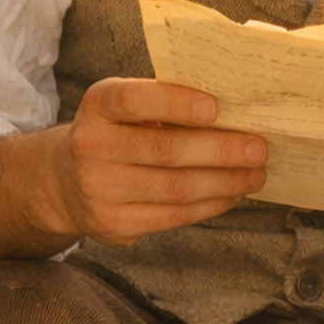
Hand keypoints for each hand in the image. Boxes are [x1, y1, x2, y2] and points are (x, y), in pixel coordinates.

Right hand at [41, 78, 268, 247]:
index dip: (175, 103)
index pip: (133, 100)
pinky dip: (210, 205)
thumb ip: (165, 102)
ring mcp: (99, 189)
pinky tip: (232, 194)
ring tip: (255, 174)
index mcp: (98, 105)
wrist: (64, 181)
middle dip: (220, 150)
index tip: (216, 108)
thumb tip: (235, 106)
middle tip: (259, 148)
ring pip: (175, 188)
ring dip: (224, 182)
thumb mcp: (125, 107)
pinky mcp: (113, 223)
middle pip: (165, 150)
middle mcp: (91, 146)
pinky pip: (172, 217)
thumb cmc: (116, 132)